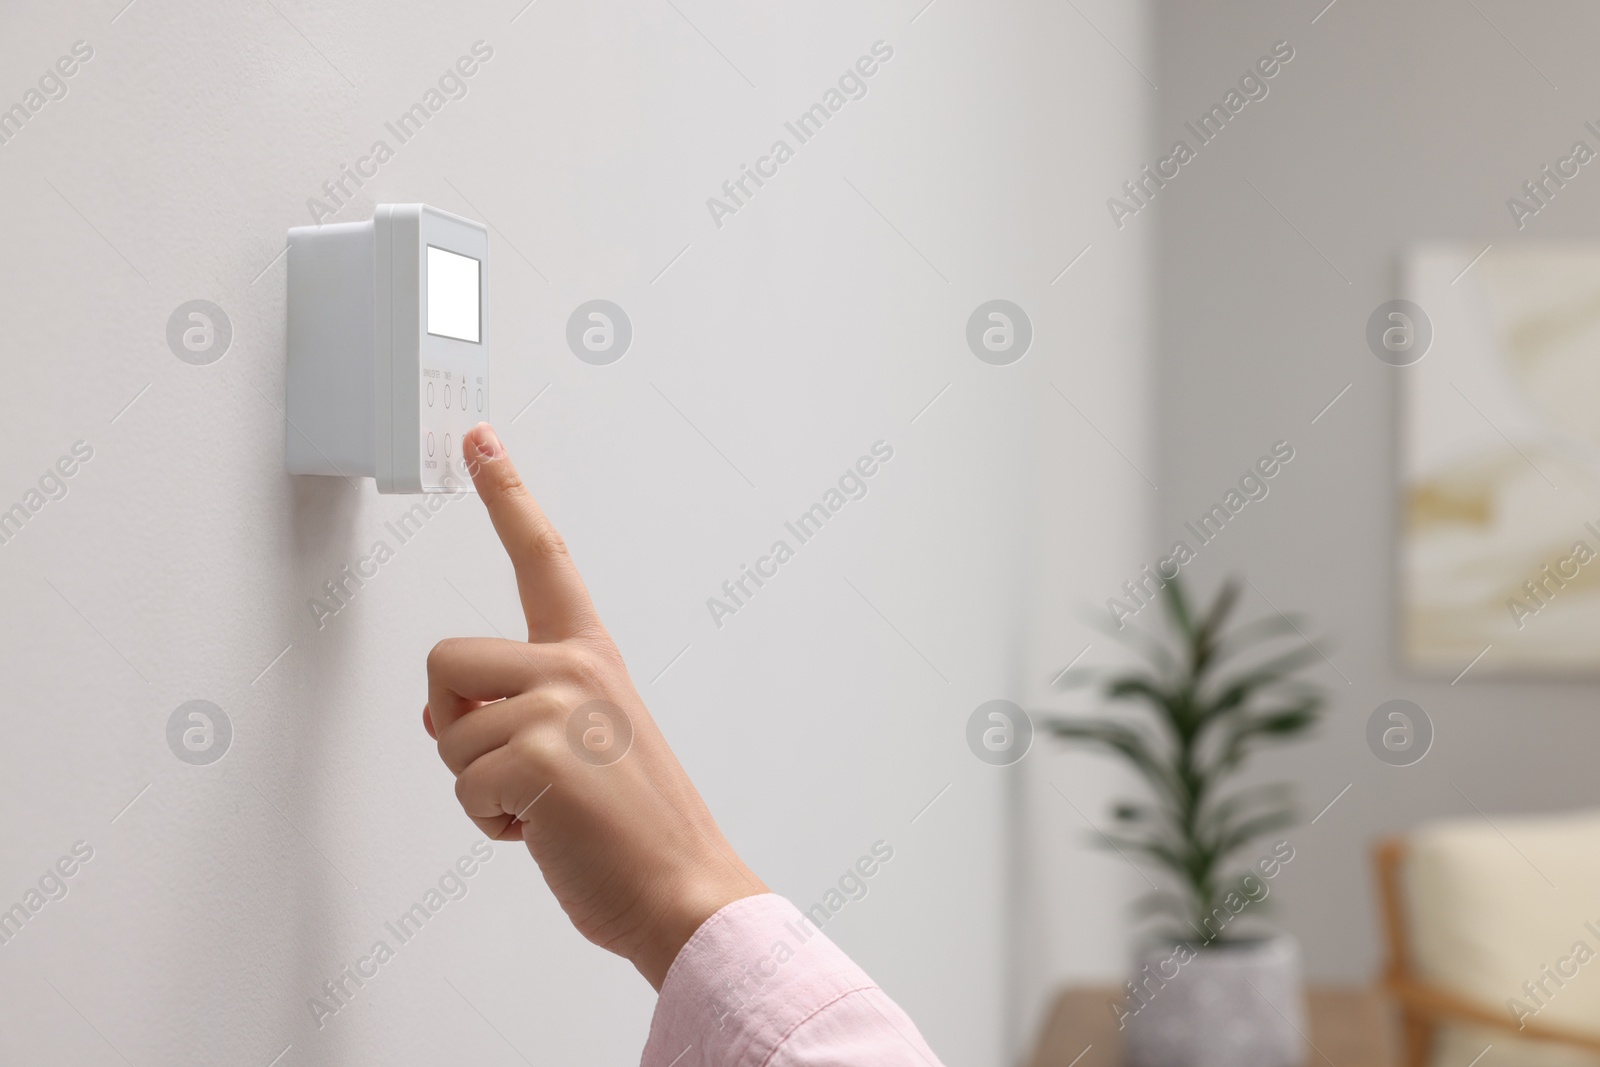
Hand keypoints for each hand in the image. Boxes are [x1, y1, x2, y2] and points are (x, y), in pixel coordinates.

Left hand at [423, 423, 766, 988]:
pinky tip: (543, 832)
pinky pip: (461, 784)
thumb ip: (522, 711)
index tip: (479, 437)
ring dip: (477, 784)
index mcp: (592, 658)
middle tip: (512, 767)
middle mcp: (576, 667)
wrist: (684, 890)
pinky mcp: (538, 755)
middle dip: (453, 721)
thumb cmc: (637, 828)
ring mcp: (559, 707)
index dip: (507, 493)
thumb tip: (437, 715)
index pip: (544, 559)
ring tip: (542, 807)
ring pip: (444, 730)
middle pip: (444, 658)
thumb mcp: (586, 747)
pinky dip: (489, 823)